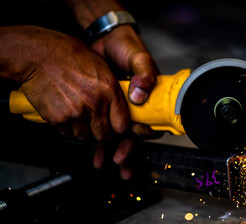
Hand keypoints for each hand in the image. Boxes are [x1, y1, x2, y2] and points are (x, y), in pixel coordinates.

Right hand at [0, 25, 129, 140]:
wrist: (37, 55)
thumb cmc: (68, 55)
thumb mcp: (100, 67)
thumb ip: (112, 90)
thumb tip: (120, 108)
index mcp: (110, 89)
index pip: (122, 125)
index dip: (118, 129)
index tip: (113, 126)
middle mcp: (95, 102)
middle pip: (104, 135)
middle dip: (99, 132)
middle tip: (93, 123)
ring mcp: (76, 112)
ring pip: (84, 135)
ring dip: (80, 128)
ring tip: (75, 112)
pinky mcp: (58, 118)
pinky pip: (66, 132)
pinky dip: (65, 126)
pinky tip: (62, 110)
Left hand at [89, 25, 158, 177]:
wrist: (104, 38)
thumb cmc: (127, 46)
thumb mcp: (139, 57)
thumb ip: (144, 73)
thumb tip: (140, 95)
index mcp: (150, 99)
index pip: (151, 122)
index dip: (142, 134)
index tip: (131, 138)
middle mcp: (137, 107)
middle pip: (134, 135)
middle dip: (127, 151)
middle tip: (119, 161)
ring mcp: (120, 109)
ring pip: (118, 136)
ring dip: (111, 150)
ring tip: (102, 162)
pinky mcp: (105, 108)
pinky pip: (103, 127)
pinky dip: (98, 140)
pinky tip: (93, 151)